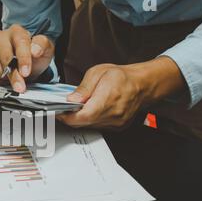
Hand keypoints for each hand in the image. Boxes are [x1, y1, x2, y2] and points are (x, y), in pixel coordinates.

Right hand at [0, 24, 54, 92]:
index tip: (25, 72)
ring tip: (13, 73)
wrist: (25, 60)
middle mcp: (0, 36)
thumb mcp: (45, 49)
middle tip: (21, 85)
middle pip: (6, 60)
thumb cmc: (34, 55)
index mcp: (17, 31)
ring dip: (6, 78)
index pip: (20, 44)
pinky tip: (3, 76)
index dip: (23, 60)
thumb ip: (42, 46)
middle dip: (15, 76)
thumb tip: (35, 50)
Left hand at [57, 57, 186, 128]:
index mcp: (107, 100)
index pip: (82, 116)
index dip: (67, 116)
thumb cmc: (122, 77)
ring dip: (80, 119)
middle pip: (83, 123)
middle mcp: (113, 115)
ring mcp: (116, 123)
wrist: (143, 84)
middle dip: (71, 117)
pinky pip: (98, 126)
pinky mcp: (117, 127)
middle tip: (64, 108)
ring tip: (76, 108)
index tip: (58, 112)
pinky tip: (89, 111)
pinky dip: (90, 120)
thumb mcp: (98, 73)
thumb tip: (71, 100)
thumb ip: (83, 89)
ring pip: (89, 126)